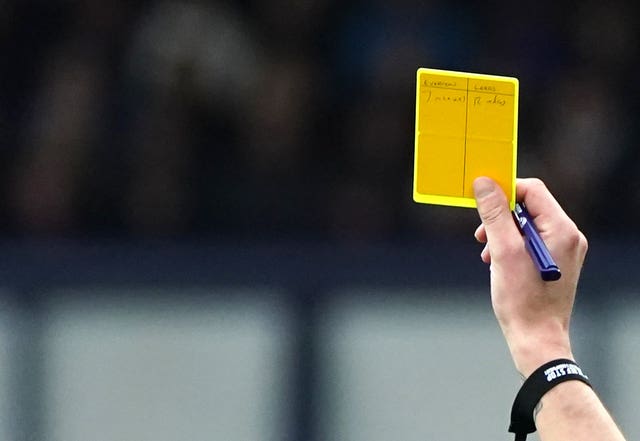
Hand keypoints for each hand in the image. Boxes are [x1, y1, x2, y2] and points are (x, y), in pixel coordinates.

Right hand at [473, 177, 587, 376]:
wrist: (536, 339)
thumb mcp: (503, 252)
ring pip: (526, 224)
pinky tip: (496, 262)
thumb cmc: (523, 300)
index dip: (504, 191)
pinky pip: (529, 241)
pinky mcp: (554, 262)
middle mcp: (568, 236)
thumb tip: (484, 184)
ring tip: (487, 254)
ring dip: (502, 233)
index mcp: (561, 230)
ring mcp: (563, 250)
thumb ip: (495, 214)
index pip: (532, 190)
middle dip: (500, 217)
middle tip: (481, 235)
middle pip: (528, 207)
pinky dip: (509, 246)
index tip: (480, 202)